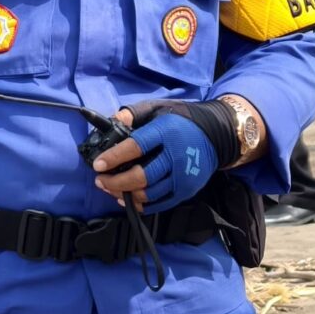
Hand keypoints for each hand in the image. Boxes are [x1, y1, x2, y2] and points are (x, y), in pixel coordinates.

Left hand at [93, 100, 237, 212]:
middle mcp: (176, 156)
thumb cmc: (182, 120)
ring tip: (109, 189)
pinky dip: (140, 205)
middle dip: (116, 181)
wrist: (217, 134)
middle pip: (142, 176)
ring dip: (124, 193)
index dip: (114, 157)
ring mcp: (183, 176)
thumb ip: (134, 114)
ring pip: (149, 193)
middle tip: (100, 180)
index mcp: (167, 132)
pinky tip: (126, 199)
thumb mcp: (158, 108)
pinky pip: (160, 204)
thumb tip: (113, 121)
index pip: (137, 147)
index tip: (97, 164)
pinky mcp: (186, 190)